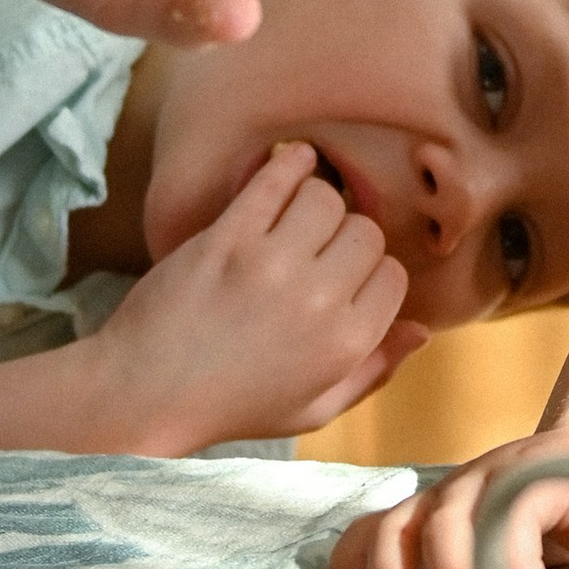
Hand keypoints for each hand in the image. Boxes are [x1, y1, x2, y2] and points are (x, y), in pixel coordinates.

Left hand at [87, 142, 422, 451]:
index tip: (343, 276)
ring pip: (327, 199)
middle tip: (316, 249)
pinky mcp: (227, 238)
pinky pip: (276, 179)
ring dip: (316, 204)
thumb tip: (422, 331)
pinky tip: (293, 159)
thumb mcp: (314, 408)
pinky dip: (291, 162)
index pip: (392, 276)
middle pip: (366, 233)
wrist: (146, 393)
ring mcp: (272, 265)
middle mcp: (318, 302)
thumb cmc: (232, 404)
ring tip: (294, 219)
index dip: (371, 274)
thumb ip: (374, 371)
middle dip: (347, 238)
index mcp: (345, 344)